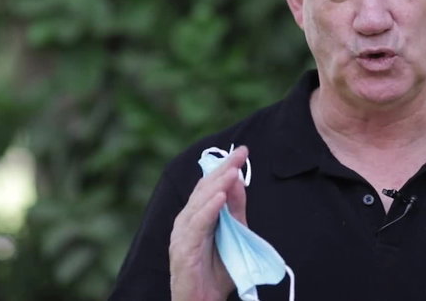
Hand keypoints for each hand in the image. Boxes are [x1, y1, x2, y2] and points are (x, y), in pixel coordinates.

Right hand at [170, 146, 248, 300]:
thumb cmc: (217, 273)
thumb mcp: (233, 236)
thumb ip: (235, 212)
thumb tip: (239, 181)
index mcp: (196, 216)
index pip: (210, 185)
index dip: (225, 167)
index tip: (243, 152)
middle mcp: (185, 221)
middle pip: (204, 189)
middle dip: (223, 169)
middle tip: (241, 154)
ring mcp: (181, 235)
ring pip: (199, 203)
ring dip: (217, 185)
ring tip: (233, 171)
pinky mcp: (182, 250)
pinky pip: (196, 225)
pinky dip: (208, 210)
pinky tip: (220, 197)